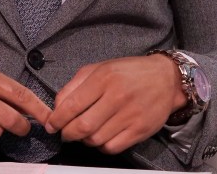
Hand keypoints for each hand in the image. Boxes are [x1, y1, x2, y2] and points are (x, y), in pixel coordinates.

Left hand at [46, 54, 186, 153]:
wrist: (165, 78)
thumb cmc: (128, 72)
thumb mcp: (99, 68)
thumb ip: (75, 85)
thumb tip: (57, 106)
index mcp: (104, 77)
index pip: (71, 105)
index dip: (57, 119)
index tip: (51, 125)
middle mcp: (116, 96)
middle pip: (82, 127)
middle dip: (67, 133)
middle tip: (65, 133)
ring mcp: (130, 115)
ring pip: (95, 139)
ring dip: (84, 140)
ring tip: (85, 132)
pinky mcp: (139, 130)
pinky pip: (111, 148)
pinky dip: (101, 146)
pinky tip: (101, 136)